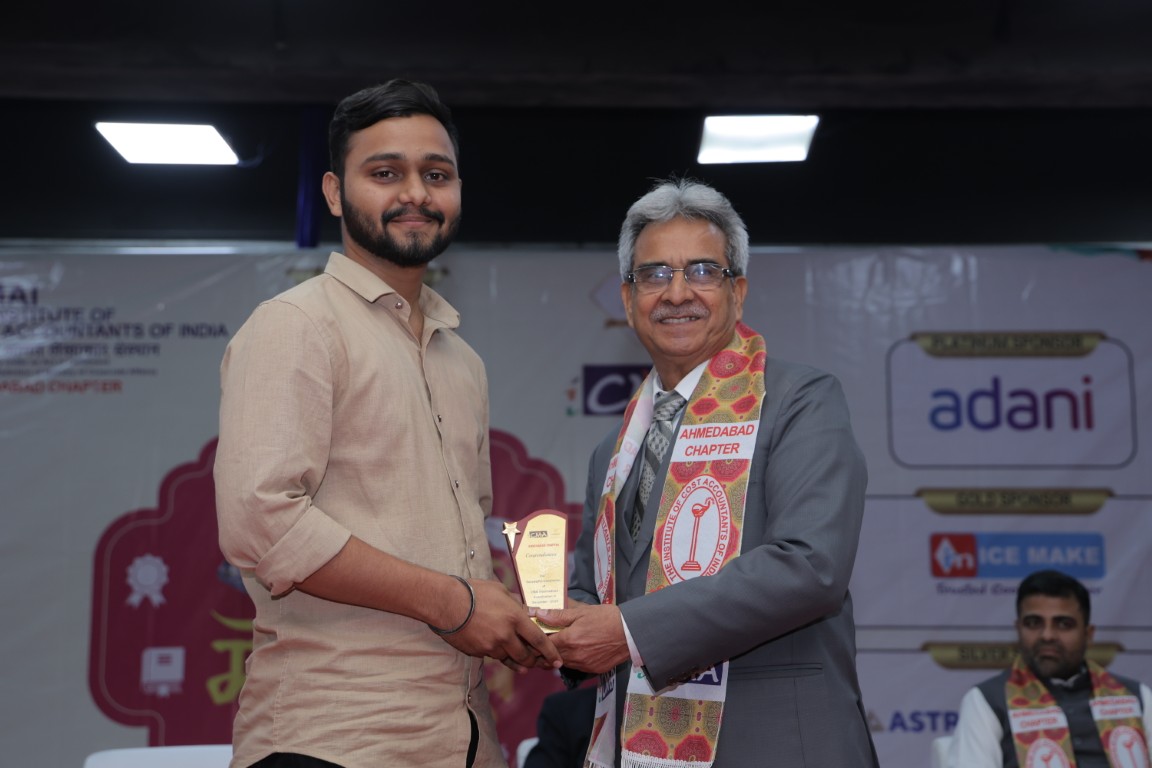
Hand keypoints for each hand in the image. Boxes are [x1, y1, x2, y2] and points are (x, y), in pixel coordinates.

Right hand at [437, 578, 562, 671]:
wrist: (446, 603)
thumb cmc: (474, 591)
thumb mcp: (501, 591)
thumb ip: (516, 604)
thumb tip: (527, 611)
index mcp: (515, 618)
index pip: (538, 640)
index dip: (550, 652)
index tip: (558, 661)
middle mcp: (505, 635)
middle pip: (525, 656)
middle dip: (534, 661)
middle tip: (539, 663)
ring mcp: (490, 646)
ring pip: (509, 659)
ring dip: (516, 660)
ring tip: (522, 662)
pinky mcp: (478, 652)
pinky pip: (492, 656)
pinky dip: (497, 654)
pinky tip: (497, 650)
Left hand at [531, 603, 629, 674]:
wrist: (630, 633)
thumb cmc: (606, 618)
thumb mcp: (582, 612)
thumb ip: (559, 615)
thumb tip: (538, 613)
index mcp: (569, 640)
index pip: (544, 644)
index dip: (537, 640)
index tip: (534, 635)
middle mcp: (574, 656)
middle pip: (551, 657)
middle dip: (545, 650)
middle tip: (543, 641)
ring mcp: (584, 665)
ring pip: (563, 663)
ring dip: (558, 656)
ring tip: (559, 645)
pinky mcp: (593, 670)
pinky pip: (576, 667)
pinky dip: (572, 660)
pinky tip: (575, 651)